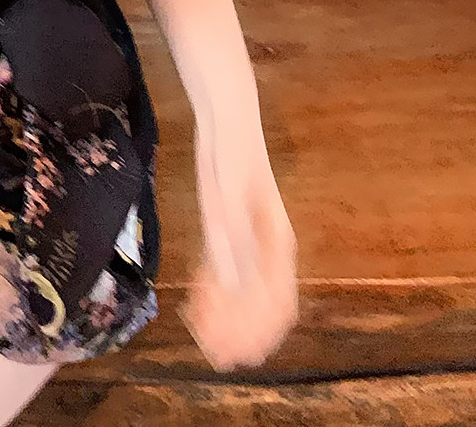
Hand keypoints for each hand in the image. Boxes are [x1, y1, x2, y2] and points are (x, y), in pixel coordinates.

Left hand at [179, 120, 298, 370]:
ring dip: (225, 318)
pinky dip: (213, 293)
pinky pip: (223, 271)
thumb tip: (235, 289)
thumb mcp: (229, 200)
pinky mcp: (225, 230)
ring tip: (204, 339)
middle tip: (215, 354)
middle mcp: (265, 250)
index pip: (278, 304)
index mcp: (277, 246)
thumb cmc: (232, 156)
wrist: (225, 122)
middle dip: (240, 333)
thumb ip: (232, 244)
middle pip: (260, 305)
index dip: (260, 333)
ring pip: (241, 292)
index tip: (240, 354)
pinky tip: (197, 306)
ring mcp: (246, 241)